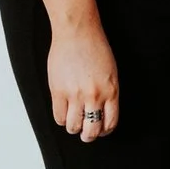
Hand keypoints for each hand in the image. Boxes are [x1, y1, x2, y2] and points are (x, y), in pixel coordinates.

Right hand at [48, 12, 118, 140]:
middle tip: (86, 133)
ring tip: (74, 123)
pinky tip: (64, 113)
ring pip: (73, 127)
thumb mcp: (111, 72)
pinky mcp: (58, 91)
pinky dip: (61, 119)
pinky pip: (58, 117)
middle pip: (92, 130)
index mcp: (111, 91)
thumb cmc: (96, 49)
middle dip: (89, 135)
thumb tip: (101, 111)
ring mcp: (75, 94)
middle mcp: (94, 96)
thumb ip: (108, 92)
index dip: (105, 130)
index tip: (101, 130)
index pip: (110, 123)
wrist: (78, 33)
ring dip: (74, 128)